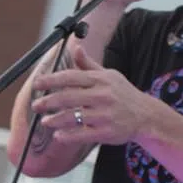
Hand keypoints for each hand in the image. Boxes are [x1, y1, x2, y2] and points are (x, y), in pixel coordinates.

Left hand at [32, 46, 164, 145]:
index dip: (51, 80)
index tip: (37, 83)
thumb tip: (75, 47)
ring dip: (54, 120)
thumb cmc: (124, 94)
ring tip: (45, 121)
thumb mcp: (109, 75)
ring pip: (72, 117)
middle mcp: (103, 96)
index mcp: (102, 80)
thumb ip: (88, 64)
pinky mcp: (106, 132)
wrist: (146, 116)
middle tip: (36, 105)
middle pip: (67, 97)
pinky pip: (81, 134)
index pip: (70, 77)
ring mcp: (104, 115)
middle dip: (47, 102)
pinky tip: (58, 135)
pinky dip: (67, 136)